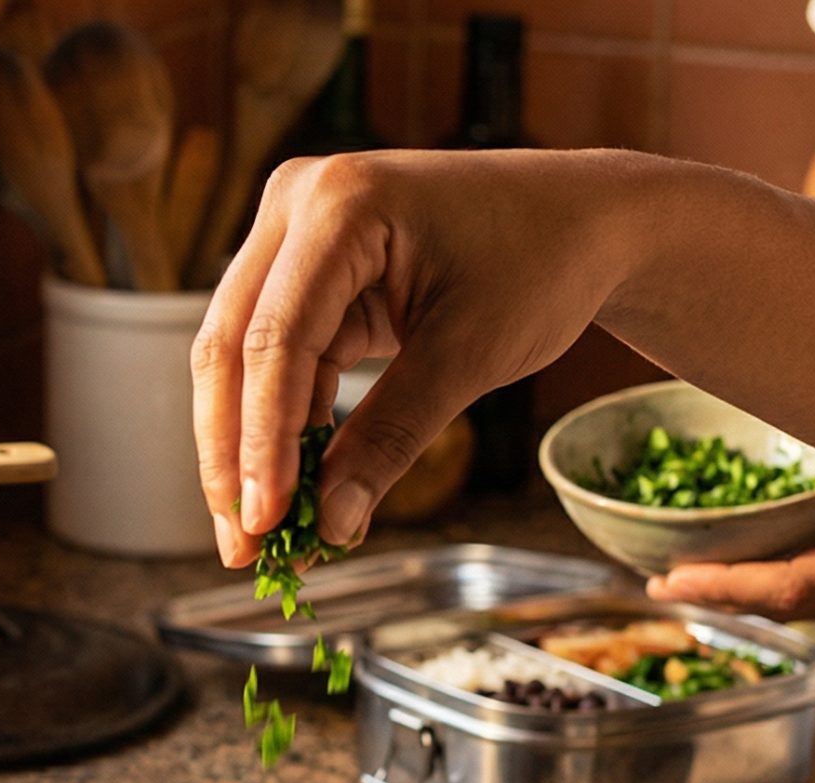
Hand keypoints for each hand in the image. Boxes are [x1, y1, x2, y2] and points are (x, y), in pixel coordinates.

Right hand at [191, 149, 638, 566]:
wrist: (584, 219)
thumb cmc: (543, 263)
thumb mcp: (470, 356)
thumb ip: (391, 436)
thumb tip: (329, 522)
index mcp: (340, 204)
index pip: (275, 340)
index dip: (262, 439)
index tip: (267, 522)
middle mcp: (297, 202)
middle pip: (231, 346)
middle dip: (232, 455)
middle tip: (241, 548)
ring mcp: (294, 233)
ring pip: (237, 358)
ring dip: (244, 450)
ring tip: (256, 538)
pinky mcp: (304, 271)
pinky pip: (273, 359)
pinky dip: (281, 428)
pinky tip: (289, 491)